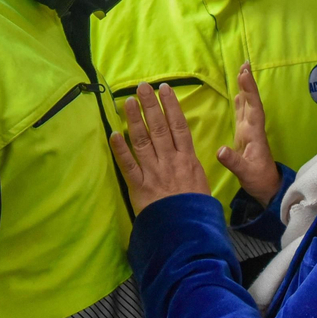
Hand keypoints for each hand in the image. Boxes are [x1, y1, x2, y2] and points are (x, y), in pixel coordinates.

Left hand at [109, 83, 210, 214]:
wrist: (187, 231)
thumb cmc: (196, 209)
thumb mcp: (202, 183)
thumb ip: (192, 167)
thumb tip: (186, 155)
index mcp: (187, 159)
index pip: (179, 126)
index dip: (171, 106)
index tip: (164, 89)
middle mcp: (170, 161)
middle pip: (159, 127)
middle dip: (150, 105)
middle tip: (142, 86)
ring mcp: (153, 172)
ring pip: (143, 140)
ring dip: (135, 119)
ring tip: (128, 101)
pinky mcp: (139, 186)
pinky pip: (128, 165)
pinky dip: (120, 149)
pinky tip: (114, 133)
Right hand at [216, 64, 282, 204]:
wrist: (267, 189)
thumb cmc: (258, 181)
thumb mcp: (245, 173)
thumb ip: (233, 161)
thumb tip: (220, 150)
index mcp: (254, 135)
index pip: (253, 109)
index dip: (250, 92)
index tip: (244, 76)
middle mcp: (253, 129)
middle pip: (252, 102)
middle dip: (248, 84)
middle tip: (245, 65)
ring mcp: (250, 132)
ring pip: (248, 105)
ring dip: (246, 89)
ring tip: (242, 71)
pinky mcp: (246, 136)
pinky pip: (243, 113)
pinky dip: (242, 101)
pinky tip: (239, 93)